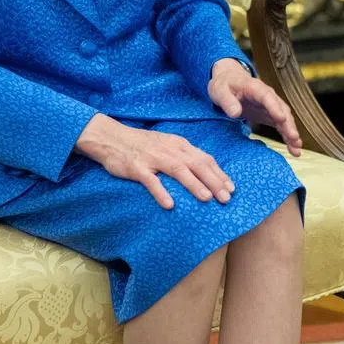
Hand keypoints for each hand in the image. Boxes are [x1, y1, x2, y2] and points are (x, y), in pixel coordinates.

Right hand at [75, 115, 235, 209]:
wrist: (111, 138)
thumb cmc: (143, 144)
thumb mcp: (167, 144)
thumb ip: (184, 155)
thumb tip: (205, 170)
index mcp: (179, 144)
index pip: (205, 159)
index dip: (219, 173)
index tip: (231, 188)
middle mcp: (170, 149)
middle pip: (197, 165)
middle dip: (214, 181)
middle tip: (226, 197)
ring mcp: (153, 158)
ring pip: (178, 170)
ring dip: (194, 185)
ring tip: (207, 199)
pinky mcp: (137, 167)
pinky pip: (150, 180)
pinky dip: (161, 192)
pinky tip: (170, 205)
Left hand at [208, 58, 301, 156]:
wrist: (230, 81)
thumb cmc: (224, 85)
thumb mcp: (220, 91)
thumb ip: (227, 101)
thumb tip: (236, 113)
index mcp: (255, 88)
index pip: (267, 97)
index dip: (275, 108)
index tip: (281, 119)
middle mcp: (268, 96)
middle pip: (281, 110)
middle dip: (288, 124)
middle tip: (293, 138)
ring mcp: (271, 106)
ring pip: (285, 119)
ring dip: (291, 133)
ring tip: (296, 148)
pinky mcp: (270, 115)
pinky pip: (282, 126)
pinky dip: (288, 137)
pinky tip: (294, 148)